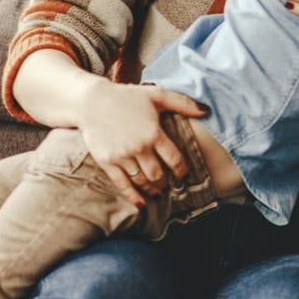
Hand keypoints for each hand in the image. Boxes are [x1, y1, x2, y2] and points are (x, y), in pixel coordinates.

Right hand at [77, 80, 205, 206]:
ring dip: (152, 189)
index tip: (183, 175)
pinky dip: (132, 196)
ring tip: (157, 192)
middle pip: (158, 175)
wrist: (91, 101)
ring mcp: (122, 156)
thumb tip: (206, 110)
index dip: (181, 170)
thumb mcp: (156, 95)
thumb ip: (182, 103)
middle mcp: (139, 147)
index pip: (174, 159)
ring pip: (142, 181)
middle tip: (170, 186)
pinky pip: (121, 184)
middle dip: (166, 183)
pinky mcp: (107, 162)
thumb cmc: (126, 97)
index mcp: (154, 133)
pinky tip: (140, 203)